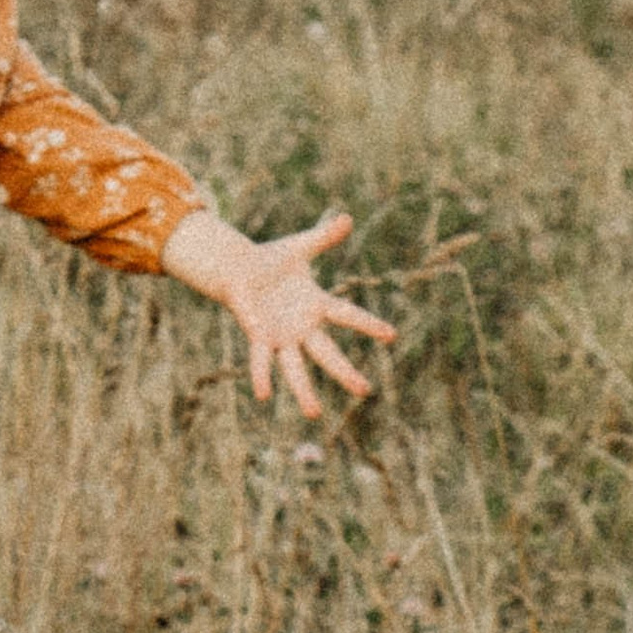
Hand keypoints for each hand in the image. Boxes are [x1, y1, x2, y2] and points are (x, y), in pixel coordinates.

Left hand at [161, 206, 395, 415]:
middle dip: (344, 372)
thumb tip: (346, 217)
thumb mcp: (300, 247)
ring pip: (295, 368)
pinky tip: (263, 395)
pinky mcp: (259, 337)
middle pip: (327, 353)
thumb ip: (324, 236)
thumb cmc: (273, 261)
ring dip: (303, 390)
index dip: (368, 324)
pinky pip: (261, 360)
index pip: (347, 315)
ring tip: (313, 414)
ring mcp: (281, 337)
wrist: (240, 270)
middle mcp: (303, 327)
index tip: (391, 335)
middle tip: (364, 390)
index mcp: (317, 305)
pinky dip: (261, 375)